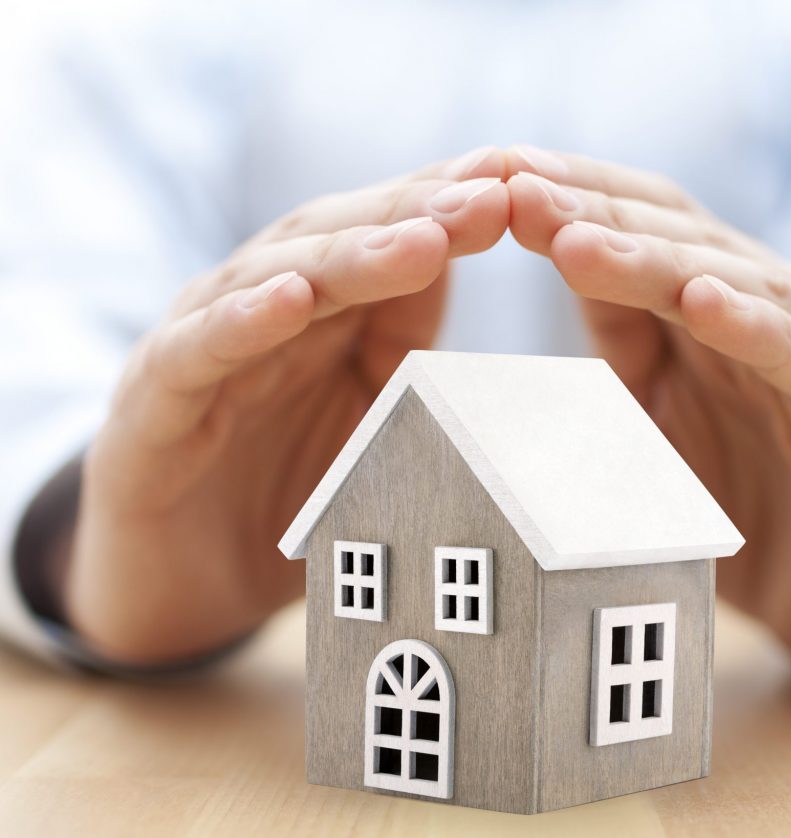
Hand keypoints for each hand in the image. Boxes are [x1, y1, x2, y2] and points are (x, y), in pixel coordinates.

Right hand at [65, 148, 508, 662]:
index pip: (384, 239)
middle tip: (487, 194)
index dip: (446, 208)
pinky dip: (239, 322)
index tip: (517, 181)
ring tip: (420, 239)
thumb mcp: (369, 428)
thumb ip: (406, 361)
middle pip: (336, 240)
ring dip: (347, 256)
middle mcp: (261, 314)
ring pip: (270, 279)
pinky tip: (289, 297)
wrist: (184, 583)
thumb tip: (466, 294)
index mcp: (320, 315)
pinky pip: (196, 354)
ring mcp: (204, 349)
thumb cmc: (286, 498)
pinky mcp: (153, 405)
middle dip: (415, 215)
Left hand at [506, 145, 790, 672]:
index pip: (646, 224)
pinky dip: (754, 329)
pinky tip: (701, 303)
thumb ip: (626, 335)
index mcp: (723, 303)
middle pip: (681, 238)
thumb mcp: (662, 409)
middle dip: (595, 213)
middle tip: (518, 189)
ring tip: (577, 241)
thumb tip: (562, 258)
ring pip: (736, 284)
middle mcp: (777, 306)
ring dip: (653, 260)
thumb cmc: (745, 496)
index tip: (498, 175)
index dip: (576, 196)